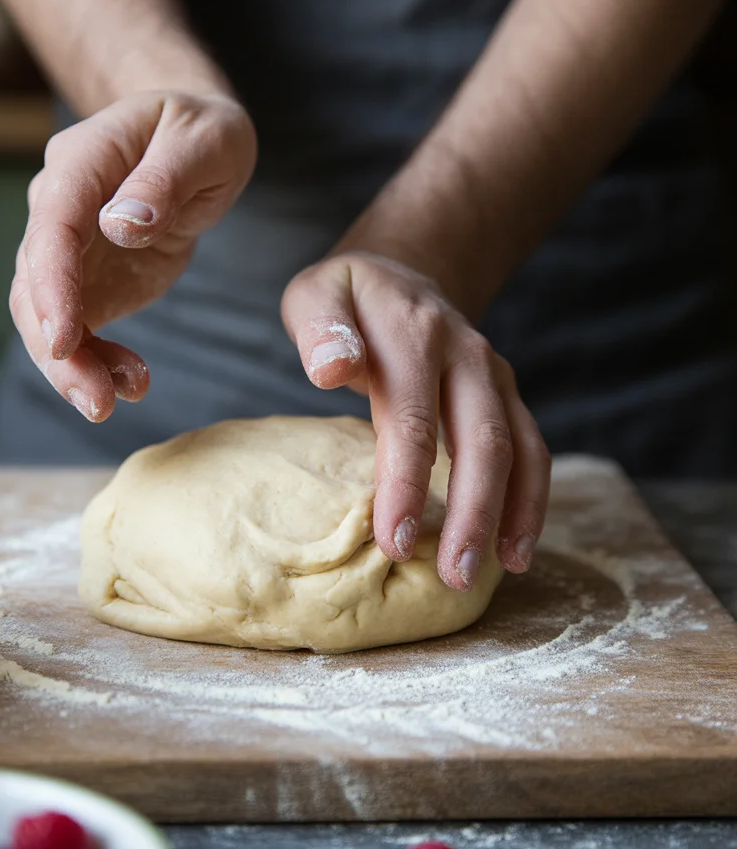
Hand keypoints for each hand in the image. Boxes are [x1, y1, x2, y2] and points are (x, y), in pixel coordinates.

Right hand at [10, 91, 256, 419]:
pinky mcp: (88, 282)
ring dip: (76, 367)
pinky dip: (99, 362)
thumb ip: (165, 179)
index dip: (52, 285)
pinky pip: (79, 330)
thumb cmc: (200, 132)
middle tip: (96, 401)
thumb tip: (121, 224)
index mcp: (82, 162)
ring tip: (116, 401)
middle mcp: (58, 207)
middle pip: (36, 283)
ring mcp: (68, 249)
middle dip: (60, 349)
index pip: (53, 225)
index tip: (62, 339)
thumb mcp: (204, 141)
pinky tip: (133, 383)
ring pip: (47, 317)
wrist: (195, 144)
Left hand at [281, 253, 550, 588]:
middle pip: (482, 440)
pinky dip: (531, 501)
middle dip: (472, 513)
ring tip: (500, 570)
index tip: (394, 540)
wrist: (403, 274)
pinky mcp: (507, 397)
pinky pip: (532, 451)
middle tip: (453, 575)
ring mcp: (494, 376)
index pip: (413, 417)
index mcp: (415, 331)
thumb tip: (331, 369)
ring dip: (513, 514)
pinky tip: (514, 548)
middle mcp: (466, 354)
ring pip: (520, 449)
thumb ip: (320, 327)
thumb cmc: (349, 299)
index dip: (407, 483)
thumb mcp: (317, 294)